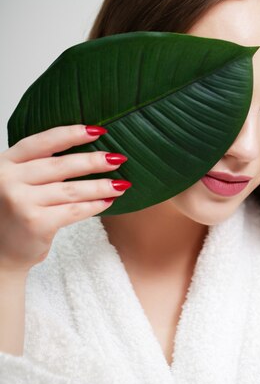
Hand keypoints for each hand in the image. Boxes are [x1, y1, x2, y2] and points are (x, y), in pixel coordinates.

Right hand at [0, 124, 129, 274]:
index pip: (41, 143)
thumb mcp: (17, 182)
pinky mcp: (35, 223)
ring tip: (122, 184)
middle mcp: (8, 179)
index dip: (70, 135)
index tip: (97, 130)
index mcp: (4, 163)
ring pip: (72, 189)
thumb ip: (38, 166)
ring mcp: (20, 201)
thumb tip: (90, 153)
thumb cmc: (14, 214)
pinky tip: (108, 202)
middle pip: (61, 165)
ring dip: (101, 186)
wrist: (0, 252)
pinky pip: (74, 210)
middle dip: (94, 162)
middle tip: (118, 159)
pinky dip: (94, 206)